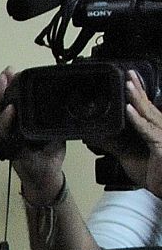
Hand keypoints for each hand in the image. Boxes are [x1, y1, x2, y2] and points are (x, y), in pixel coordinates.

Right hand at [0, 67, 64, 199]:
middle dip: (0, 88)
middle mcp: (9, 129)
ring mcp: (9, 139)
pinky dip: (7, 122)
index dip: (7, 85)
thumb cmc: (47, 152)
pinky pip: (7, 135)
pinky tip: (10, 111)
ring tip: (4, 84)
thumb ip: (52, 114)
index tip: (11, 70)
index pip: (8, 100)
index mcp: (17, 122)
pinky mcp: (13, 149)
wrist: (48, 176)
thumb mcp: (52, 128)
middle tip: (5, 73)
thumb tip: (65, 94)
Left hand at [119, 70, 161, 197]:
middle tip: (129, 73)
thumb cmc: (155, 176)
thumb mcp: (128, 157)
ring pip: (149, 114)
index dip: (139, 93)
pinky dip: (137, 120)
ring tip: (128, 84)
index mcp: (155, 131)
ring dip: (137, 99)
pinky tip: (128, 109)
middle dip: (138, 89)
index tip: (130, 79)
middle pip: (149, 107)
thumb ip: (112, 145)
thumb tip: (94, 135)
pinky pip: (149, 131)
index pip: (147, 108)